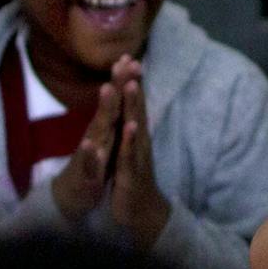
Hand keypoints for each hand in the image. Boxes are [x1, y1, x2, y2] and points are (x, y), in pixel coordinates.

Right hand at [50, 65, 125, 222]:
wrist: (74, 194)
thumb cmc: (94, 162)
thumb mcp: (107, 138)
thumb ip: (113, 117)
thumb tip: (120, 95)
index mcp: (107, 127)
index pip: (118, 101)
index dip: (125, 80)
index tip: (132, 57)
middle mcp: (97, 134)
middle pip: (108, 106)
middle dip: (115, 85)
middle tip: (121, 62)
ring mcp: (90, 152)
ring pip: (97, 129)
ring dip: (102, 110)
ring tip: (106, 89)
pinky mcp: (86, 172)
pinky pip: (88, 162)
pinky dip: (89, 154)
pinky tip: (90, 145)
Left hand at [109, 71, 172, 249]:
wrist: (141, 212)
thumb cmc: (132, 178)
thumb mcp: (128, 150)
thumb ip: (129, 127)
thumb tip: (130, 108)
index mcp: (133, 134)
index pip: (132, 103)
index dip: (129, 80)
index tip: (126, 56)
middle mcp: (139, 140)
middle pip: (135, 107)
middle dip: (133, 84)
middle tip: (132, 59)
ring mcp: (137, 155)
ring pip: (135, 126)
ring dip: (133, 106)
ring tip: (130, 85)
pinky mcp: (132, 172)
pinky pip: (130, 154)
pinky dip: (130, 140)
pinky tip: (129, 127)